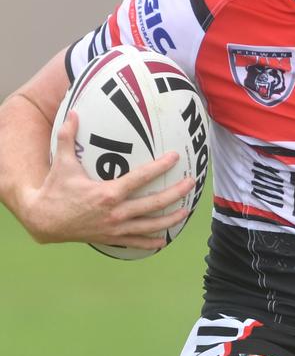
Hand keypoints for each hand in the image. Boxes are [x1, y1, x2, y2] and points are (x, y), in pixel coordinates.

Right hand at [23, 111, 195, 249]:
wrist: (43, 221)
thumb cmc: (54, 189)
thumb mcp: (62, 162)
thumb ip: (67, 136)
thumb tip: (72, 112)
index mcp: (107, 193)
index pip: (141, 178)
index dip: (160, 167)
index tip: (175, 157)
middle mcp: (115, 212)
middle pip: (153, 203)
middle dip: (175, 193)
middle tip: (190, 183)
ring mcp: (114, 228)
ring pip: (149, 225)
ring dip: (169, 220)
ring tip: (185, 212)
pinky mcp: (110, 238)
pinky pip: (134, 242)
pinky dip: (150, 243)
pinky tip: (162, 241)